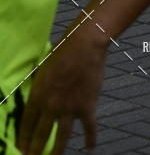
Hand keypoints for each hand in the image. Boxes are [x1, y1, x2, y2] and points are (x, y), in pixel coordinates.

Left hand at [18, 30, 107, 154]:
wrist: (85, 44)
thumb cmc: (62, 52)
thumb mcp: (42, 70)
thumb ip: (40, 88)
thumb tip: (37, 102)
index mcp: (38, 95)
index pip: (26, 124)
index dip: (23, 139)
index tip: (21, 150)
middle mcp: (51, 106)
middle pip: (40, 135)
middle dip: (35, 151)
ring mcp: (70, 108)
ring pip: (61, 137)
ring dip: (56, 152)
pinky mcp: (87, 106)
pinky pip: (89, 127)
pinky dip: (90, 138)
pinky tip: (90, 148)